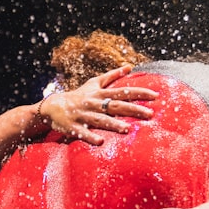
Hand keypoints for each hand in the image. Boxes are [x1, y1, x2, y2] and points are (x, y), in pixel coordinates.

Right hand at [42, 65, 156, 144]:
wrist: (52, 107)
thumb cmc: (78, 96)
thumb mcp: (94, 83)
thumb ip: (112, 76)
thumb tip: (130, 66)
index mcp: (100, 94)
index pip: (123, 92)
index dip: (139, 92)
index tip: (155, 95)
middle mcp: (93, 103)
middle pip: (116, 106)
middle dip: (133, 109)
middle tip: (150, 114)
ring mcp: (83, 115)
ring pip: (100, 120)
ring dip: (113, 124)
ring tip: (128, 129)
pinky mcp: (74, 127)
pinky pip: (83, 133)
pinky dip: (91, 137)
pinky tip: (101, 142)